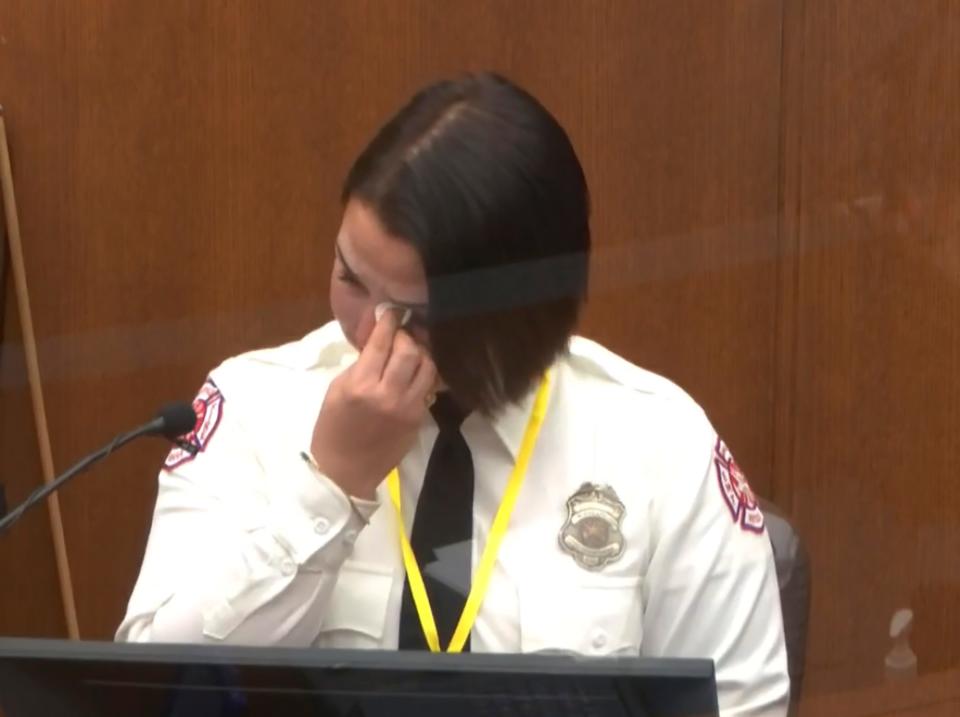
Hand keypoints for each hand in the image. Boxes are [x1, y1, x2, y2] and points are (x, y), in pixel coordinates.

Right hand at [310, 310, 436, 499]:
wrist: (345, 470)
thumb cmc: (332, 428)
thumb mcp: (337, 389)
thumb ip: (360, 364)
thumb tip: (378, 340)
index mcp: (361, 385)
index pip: (381, 344)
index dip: (389, 322)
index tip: (392, 311)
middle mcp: (388, 394)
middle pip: (410, 351)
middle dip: (406, 337)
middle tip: (400, 334)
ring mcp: (408, 407)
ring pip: (428, 367)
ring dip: (421, 354)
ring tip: (412, 351)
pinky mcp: (419, 419)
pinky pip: (429, 388)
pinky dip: (423, 375)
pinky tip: (416, 372)